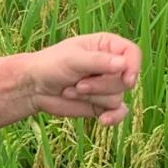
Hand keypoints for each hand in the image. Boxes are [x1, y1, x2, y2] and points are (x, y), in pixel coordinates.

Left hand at [23, 32, 140, 126]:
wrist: (34, 87)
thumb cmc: (51, 65)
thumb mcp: (73, 59)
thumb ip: (98, 62)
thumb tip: (123, 64)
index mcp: (107, 46)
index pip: (132, 53)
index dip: (133, 66)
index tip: (127, 79)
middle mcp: (111, 65)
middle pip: (125, 80)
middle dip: (101, 86)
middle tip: (78, 84)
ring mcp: (108, 86)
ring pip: (117, 97)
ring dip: (93, 97)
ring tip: (71, 90)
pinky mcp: (102, 104)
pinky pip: (118, 113)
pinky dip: (113, 118)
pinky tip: (103, 121)